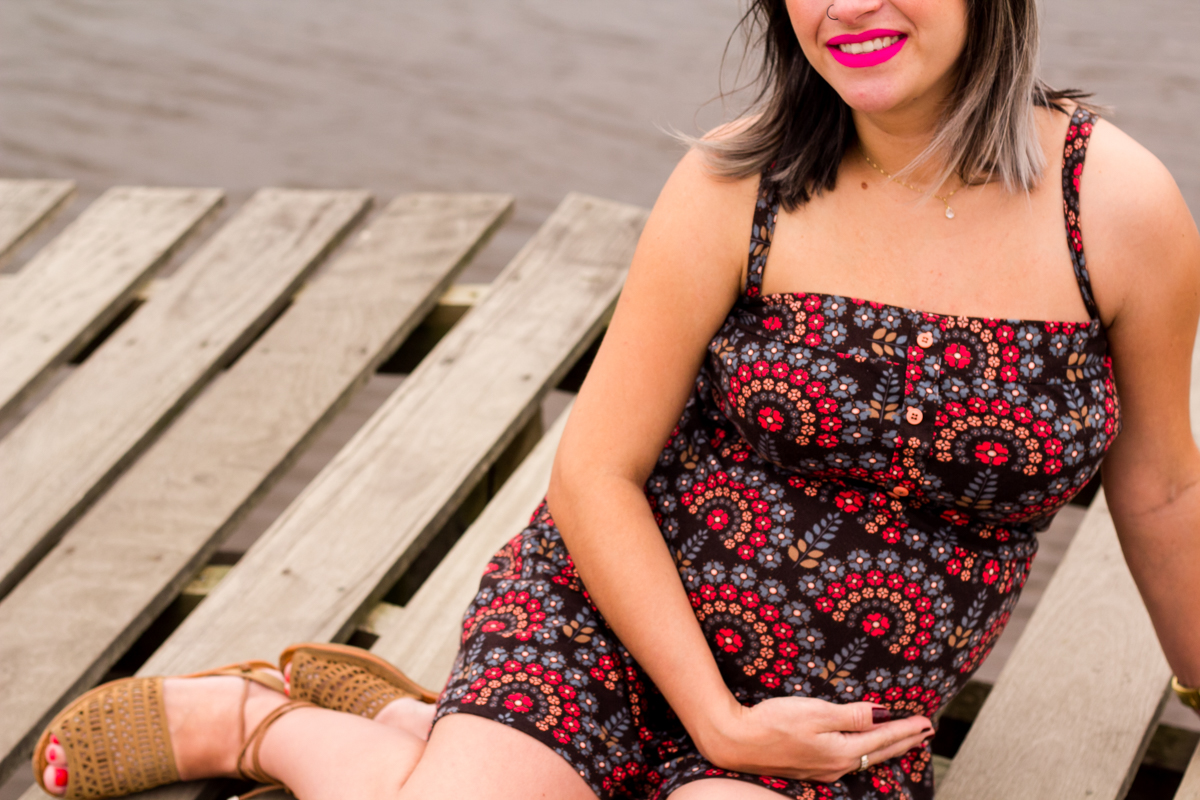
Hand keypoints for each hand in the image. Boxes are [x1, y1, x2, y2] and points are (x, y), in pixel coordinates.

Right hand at [696, 696, 933, 782]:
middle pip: (879, 752)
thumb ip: (850, 716)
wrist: (735, 742)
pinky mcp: (810, 768)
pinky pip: (850, 760)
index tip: (927, 722)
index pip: (883, 738)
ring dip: (887, 747)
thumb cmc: (772, 722)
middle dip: (905, 741)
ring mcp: (822, 770)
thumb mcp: (815, 712)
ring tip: (904, 740)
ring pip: (866, 758)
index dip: (907, 729)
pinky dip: (867, 752)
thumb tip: (881, 714)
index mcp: (841, 751)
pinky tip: (865, 749)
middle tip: (926, 731)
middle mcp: (836, 766)